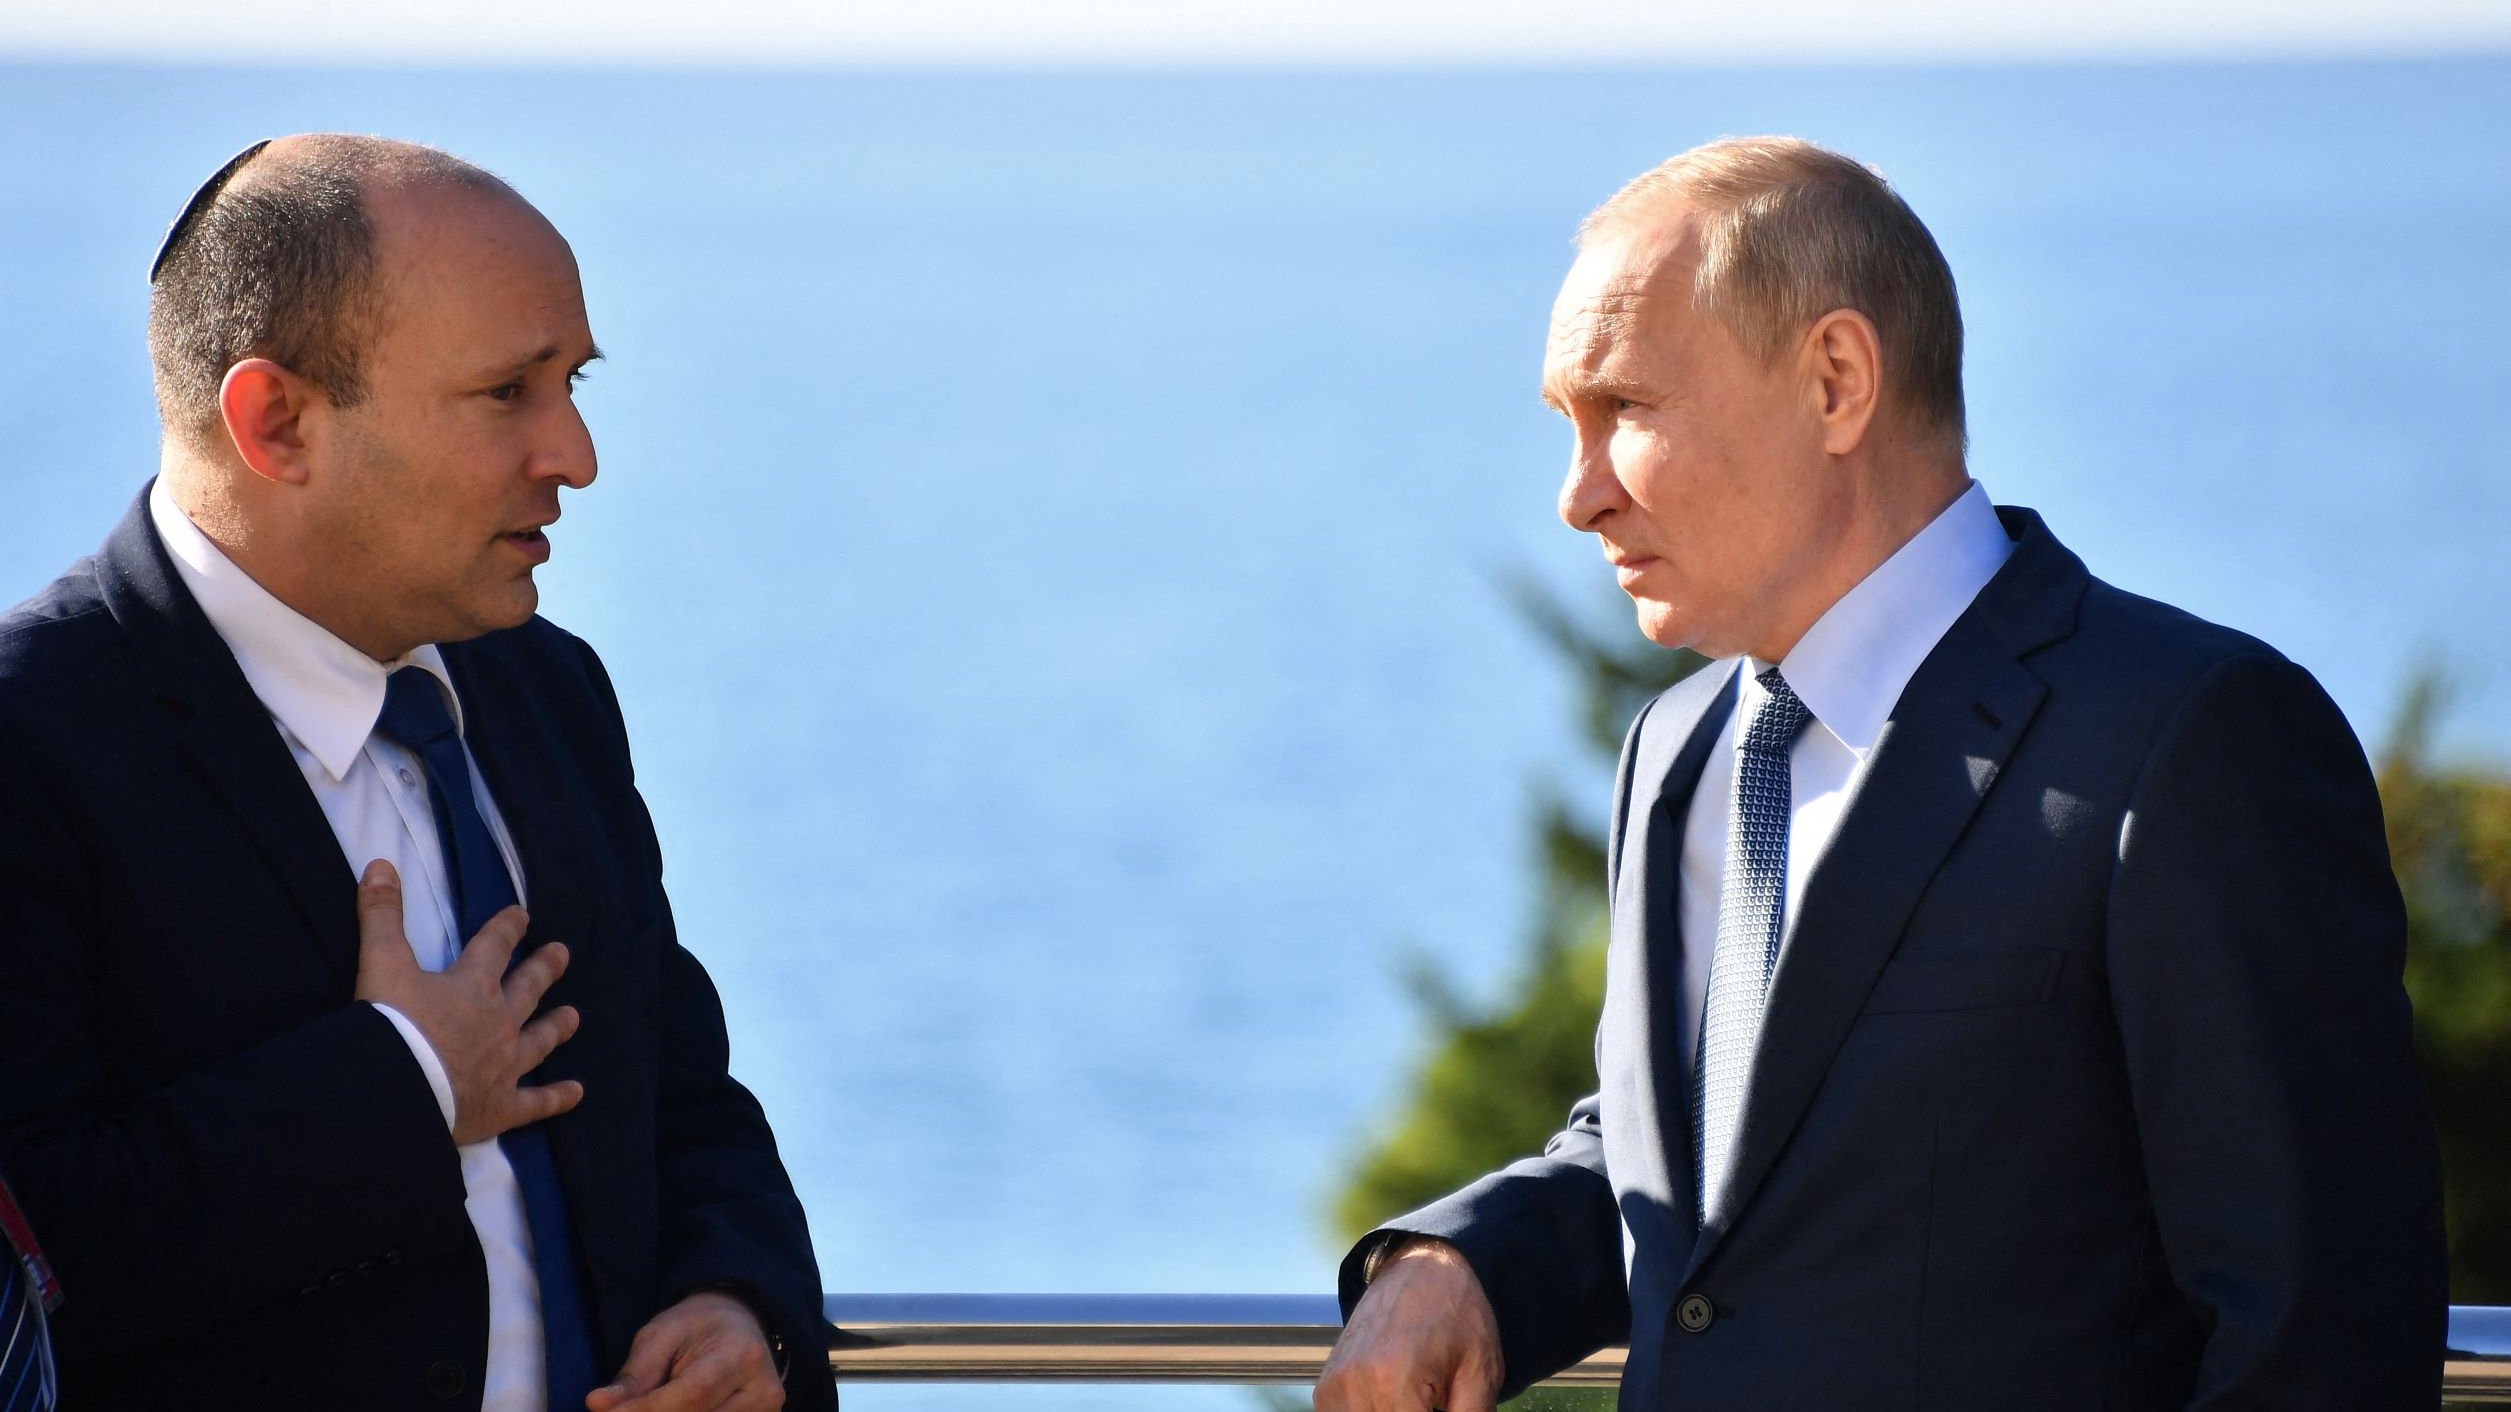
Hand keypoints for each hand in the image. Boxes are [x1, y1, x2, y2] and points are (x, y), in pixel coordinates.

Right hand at [352, 859, 583, 1145]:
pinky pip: (536, 1103)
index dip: (507, 927)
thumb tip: (379, 864)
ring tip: (574, 1017)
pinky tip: (577, 1094)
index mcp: (472, 986)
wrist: (396, 1090)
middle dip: (544, 969)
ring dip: (556, 1027)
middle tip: (562, 954)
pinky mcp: (501, 1106)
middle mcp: (498, 1022)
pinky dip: (557, 1099)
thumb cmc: (391, 1026)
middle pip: (527, 988)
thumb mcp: (381, 962)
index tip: (522, 914)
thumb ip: (381, 914)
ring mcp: (505, 1065)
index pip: (494, 946)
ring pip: (539, 1040)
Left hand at [585, 1291, 785, 1411]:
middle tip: (619, 1410)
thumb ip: (632, 1376)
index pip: (688, 1397)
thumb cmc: (695, 1327)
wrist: (740, 1325)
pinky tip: (669, 1411)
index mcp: (740, 1354)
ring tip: (645, 1405)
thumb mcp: (659, 1336)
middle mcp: (762, 1389)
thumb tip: (597, 1406)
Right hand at [1315, 1238, 1503, 1411]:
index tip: (1446, 1404)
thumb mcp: (1481, 1372)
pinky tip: (1395, 1401)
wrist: (1423, 1266)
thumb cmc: (1458, 1314)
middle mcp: (1355, 1382)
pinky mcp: (1326, 1385)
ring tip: (1415, 1398)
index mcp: (1394, 1379)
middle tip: (1435, 1397)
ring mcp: (1335, 1384)